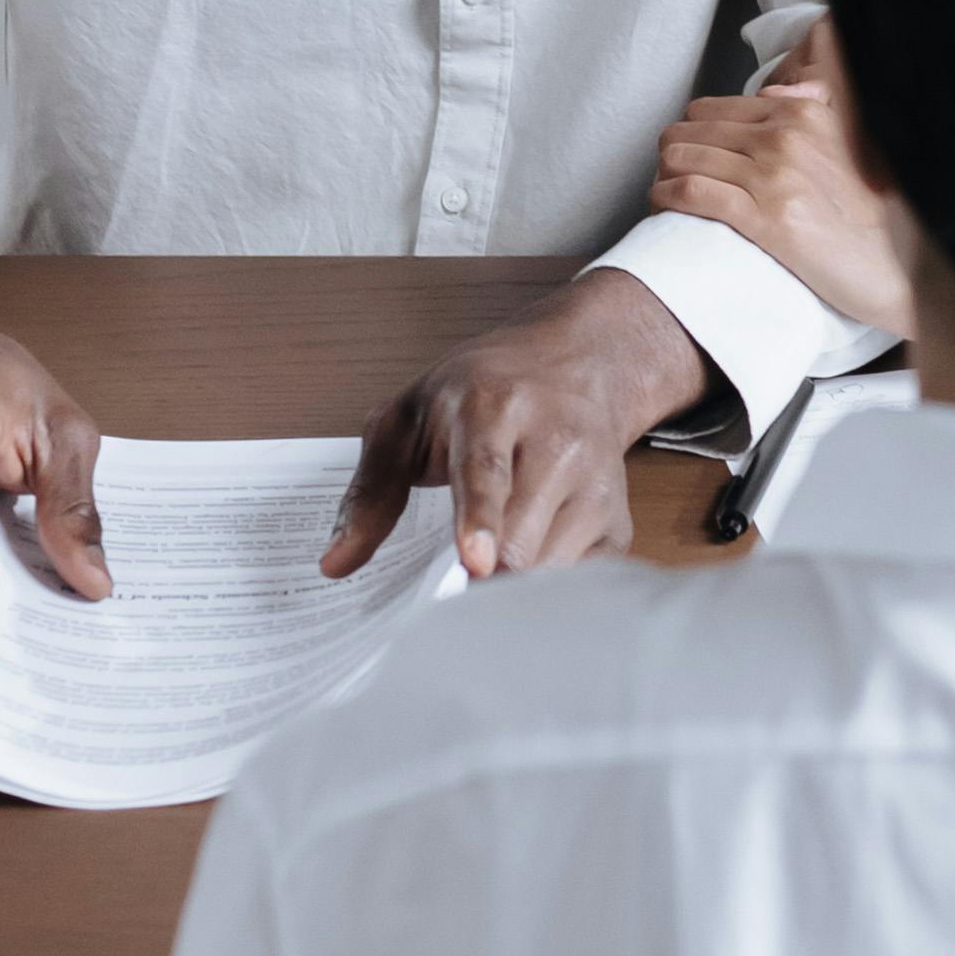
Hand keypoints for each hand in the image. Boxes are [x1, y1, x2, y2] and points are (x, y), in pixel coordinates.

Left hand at [323, 270, 709, 583]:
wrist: (578, 364)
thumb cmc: (482, 393)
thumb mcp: (409, 418)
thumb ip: (371, 490)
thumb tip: (336, 563)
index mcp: (495, 405)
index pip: (487, 470)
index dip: (480, 519)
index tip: (476, 561)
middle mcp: (556, 440)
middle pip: (520, 539)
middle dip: (481, 578)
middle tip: (450, 587)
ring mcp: (597, 481)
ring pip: (551, 569)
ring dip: (511, 587)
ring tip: (489, 569)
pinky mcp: (618, 518)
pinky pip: (580, 581)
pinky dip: (545, 591)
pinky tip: (527, 566)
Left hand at [652, 54, 913, 337]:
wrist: (900, 268)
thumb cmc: (874, 216)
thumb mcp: (853, 145)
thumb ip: (814, 109)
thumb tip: (773, 95)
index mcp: (803, 115)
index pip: (712, 109)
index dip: (689, 133)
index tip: (687, 155)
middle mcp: (786, 137)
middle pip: (689, 131)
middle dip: (670, 154)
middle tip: (670, 178)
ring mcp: (774, 177)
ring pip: (682, 159)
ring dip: (662, 177)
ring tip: (663, 197)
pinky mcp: (766, 219)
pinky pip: (691, 193)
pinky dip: (665, 198)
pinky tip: (663, 208)